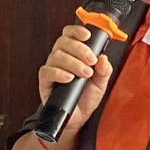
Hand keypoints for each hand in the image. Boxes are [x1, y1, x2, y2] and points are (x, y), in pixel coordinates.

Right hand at [37, 24, 114, 143]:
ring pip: (56, 56)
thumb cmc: (86, 98)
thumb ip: (105, 70)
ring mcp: (52, 69)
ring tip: (84, 74)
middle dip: (80, 49)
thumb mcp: (101, 83)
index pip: (70, 34)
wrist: (77, 118)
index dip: (76, 31)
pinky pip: (47, 71)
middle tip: (92, 61)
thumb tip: (104, 58)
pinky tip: (69, 78)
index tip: (87, 35)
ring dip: (73, 63)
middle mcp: (61, 58)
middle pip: (63, 42)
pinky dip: (58, 73)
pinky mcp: (45, 82)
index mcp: (73, 53)